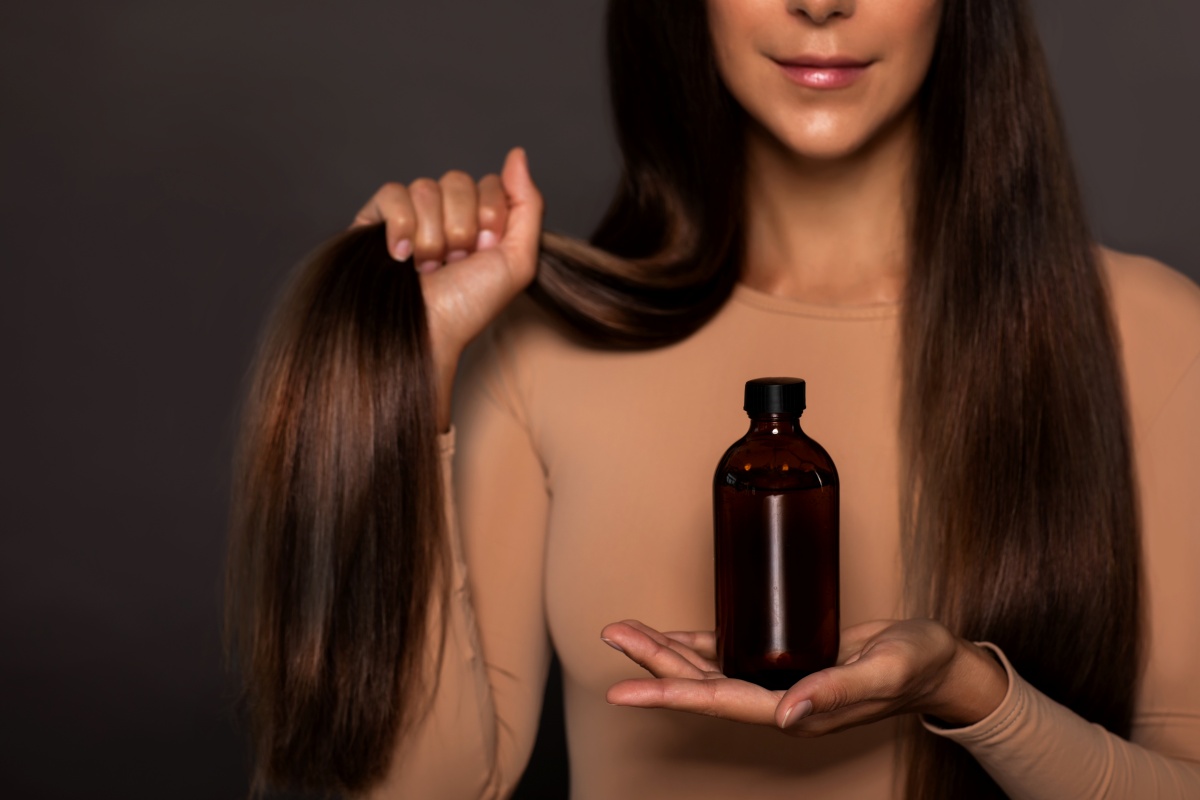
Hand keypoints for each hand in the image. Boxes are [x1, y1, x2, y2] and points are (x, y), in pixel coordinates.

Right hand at [350, 147, 543, 429]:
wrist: (428, 332)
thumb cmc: (470, 306)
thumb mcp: (518, 260)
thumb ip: (527, 204)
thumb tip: (517, 154)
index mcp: (477, 219)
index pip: (488, 182)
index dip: (490, 216)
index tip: (485, 252)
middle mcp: (443, 213)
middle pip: (457, 180)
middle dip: (461, 227)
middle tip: (456, 262)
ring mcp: (409, 215)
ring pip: (425, 187)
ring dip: (432, 236)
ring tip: (429, 267)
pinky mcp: (374, 220)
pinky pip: (392, 193)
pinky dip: (401, 225)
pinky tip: (401, 256)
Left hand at [600, 618, 1007, 734]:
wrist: (940, 663)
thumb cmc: (918, 665)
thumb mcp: (884, 672)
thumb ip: (837, 692)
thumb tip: (786, 715)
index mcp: (798, 711)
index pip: (721, 701)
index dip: (670, 692)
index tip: (625, 689)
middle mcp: (780, 700)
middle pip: (703, 682)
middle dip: (655, 660)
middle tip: (612, 634)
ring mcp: (780, 681)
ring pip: (710, 667)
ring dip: (667, 650)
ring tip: (626, 631)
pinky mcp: (786, 659)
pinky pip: (731, 653)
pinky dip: (699, 643)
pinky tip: (673, 635)